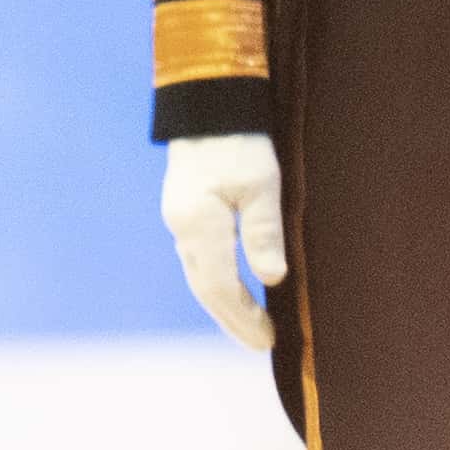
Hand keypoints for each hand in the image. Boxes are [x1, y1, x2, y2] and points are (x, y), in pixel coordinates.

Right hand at [160, 134, 285, 350]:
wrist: (209, 105)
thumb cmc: (241, 142)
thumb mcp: (262, 184)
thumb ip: (264, 232)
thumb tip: (271, 280)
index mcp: (199, 224)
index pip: (221, 287)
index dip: (243, 318)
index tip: (267, 340)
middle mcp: (182, 228)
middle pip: (205, 288)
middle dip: (233, 319)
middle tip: (260, 344)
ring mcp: (179, 220)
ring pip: (199, 276)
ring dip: (224, 304)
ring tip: (249, 326)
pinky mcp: (184, 212)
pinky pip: (198, 260)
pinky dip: (216, 283)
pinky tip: (232, 291)